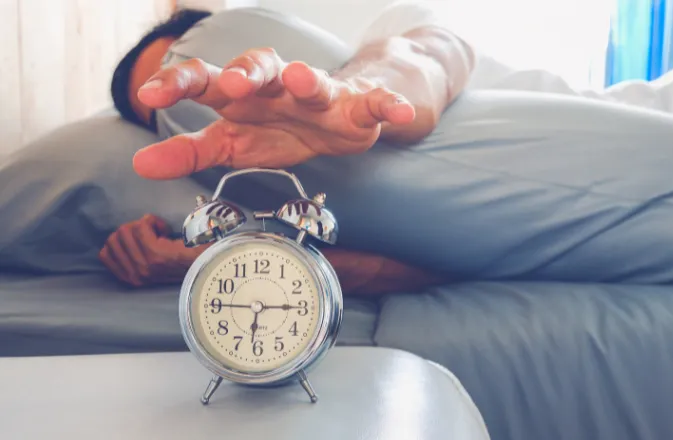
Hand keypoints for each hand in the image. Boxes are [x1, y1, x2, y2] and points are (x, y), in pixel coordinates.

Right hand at [99, 214, 204, 286]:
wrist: (208, 261)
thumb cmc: (183, 258)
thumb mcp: (149, 263)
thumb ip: (131, 255)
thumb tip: (114, 238)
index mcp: (132, 278)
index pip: (104, 253)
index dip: (123, 240)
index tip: (144, 240)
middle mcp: (137, 275)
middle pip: (114, 238)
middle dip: (132, 229)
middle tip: (154, 235)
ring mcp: (146, 265)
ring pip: (125, 230)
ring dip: (143, 225)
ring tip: (160, 233)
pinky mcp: (158, 254)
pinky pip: (141, 227)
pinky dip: (152, 221)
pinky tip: (165, 229)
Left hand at [132, 48, 416, 179]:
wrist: (341, 117)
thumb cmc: (281, 128)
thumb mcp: (234, 142)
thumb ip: (191, 151)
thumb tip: (140, 164)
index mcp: (244, 96)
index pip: (205, 81)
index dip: (178, 84)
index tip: (149, 96)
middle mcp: (279, 88)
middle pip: (259, 68)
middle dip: (245, 73)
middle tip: (230, 84)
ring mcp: (322, 95)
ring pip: (315, 80)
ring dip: (308, 78)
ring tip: (302, 79)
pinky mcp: (360, 107)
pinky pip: (375, 103)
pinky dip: (388, 105)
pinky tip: (398, 112)